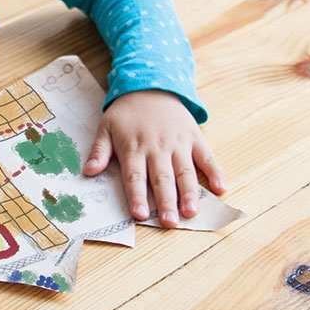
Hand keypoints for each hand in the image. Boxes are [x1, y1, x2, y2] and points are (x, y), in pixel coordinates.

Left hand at [83, 89, 225, 227]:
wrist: (152, 86)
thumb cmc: (126, 112)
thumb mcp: (106, 127)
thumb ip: (99, 150)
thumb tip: (88, 172)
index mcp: (134, 148)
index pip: (135, 176)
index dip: (137, 196)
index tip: (140, 215)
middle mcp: (158, 148)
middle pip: (162, 178)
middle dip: (166, 202)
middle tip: (170, 223)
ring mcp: (178, 143)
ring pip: (185, 172)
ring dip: (189, 193)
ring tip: (192, 212)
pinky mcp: (195, 138)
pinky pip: (207, 157)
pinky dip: (216, 172)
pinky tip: (222, 188)